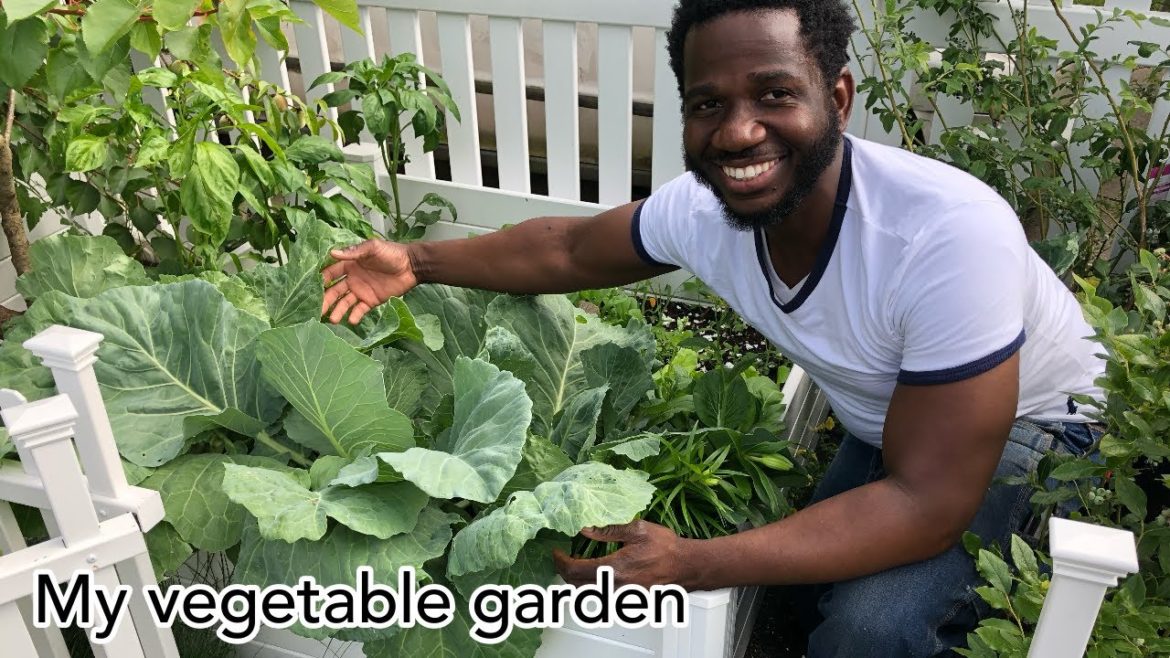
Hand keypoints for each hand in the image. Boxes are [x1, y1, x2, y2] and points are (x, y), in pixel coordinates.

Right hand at [321, 239, 416, 323]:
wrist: (411, 266)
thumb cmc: (391, 253)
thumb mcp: (372, 248)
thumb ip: (354, 252)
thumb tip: (333, 253)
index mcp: (349, 265)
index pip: (330, 273)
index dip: (321, 280)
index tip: (310, 288)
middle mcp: (351, 279)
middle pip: (334, 291)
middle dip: (325, 300)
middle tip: (317, 310)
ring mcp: (361, 291)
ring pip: (344, 303)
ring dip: (338, 311)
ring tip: (333, 320)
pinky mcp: (371, 301)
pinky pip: (360, 310)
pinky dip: (355, 316)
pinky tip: (352, 321)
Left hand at [553, 521, 693, 589]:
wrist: (686, 566)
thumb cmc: (665, 547)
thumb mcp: (637, 530)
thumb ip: (608, 530)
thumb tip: (585, 527)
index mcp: (615, 568)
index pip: (575, 570)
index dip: (560, 562)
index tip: (556, 552)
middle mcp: (615, 587)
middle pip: (577, 586)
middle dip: (565, 572)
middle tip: (563, 558)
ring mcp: (622, 597)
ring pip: (588, 595)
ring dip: (577, 582)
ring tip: (576, 565)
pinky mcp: (628, 602)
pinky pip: (602, 598)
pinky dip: (592, 588)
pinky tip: (596, 575)